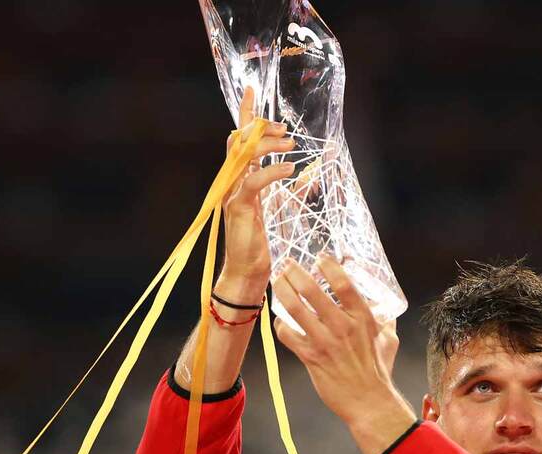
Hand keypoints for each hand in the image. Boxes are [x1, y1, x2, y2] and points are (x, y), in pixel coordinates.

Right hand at [220, 86, 295, 289]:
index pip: (240, 140)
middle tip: (286, 129)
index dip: (245, 115)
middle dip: (260, 127)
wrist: (247, 273)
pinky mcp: (240, 207)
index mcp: (241, 179)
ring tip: (290, 144)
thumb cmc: (260, 243)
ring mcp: (233, 193)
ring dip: (268, 144)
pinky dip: (272, 170)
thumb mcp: (278, 210)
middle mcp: (233, 181)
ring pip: (244, 155)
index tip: (253, 93)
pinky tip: (289, 169)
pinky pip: (254, 180)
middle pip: (239, 141)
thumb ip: (288, 189)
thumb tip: (308, 174)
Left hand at [272, 256, 415, 453]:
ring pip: (295, 309)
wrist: (369, 402)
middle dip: (295, 273)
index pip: (344, 284)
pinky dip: (280, 324)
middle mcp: (343, 327)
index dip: (329, 266)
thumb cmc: (378, 372)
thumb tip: (384, 310)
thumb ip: (384, 322)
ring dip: (282, 292)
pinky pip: (288, 335)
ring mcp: (325, 342)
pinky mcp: (311, 357)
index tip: (319, 258)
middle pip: (313, 290)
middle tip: (287, 265)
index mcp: (363, 319)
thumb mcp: (388, 340)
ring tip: (276, 282)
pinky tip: (279, 320)